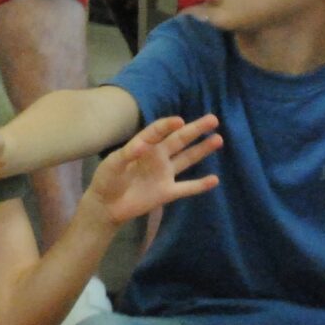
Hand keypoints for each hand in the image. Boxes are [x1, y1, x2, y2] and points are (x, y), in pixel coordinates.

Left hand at [85, 114, 223, 224]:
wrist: (106, 205)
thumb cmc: (107, 179)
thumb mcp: (113, 164)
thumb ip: (128, 154)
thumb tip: (143, 145)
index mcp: (144, 146)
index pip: (158, 131)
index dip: (168, 125)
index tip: (180, 121)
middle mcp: (158, 157)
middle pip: (179, 140)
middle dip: (195, 129)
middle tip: (213, 119)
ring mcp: (165, 174)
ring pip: (187, 159)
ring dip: (202, 150)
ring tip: (218, 139)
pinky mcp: (167, 192)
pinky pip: (187, 188)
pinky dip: (200, 185)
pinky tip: (215, 180)